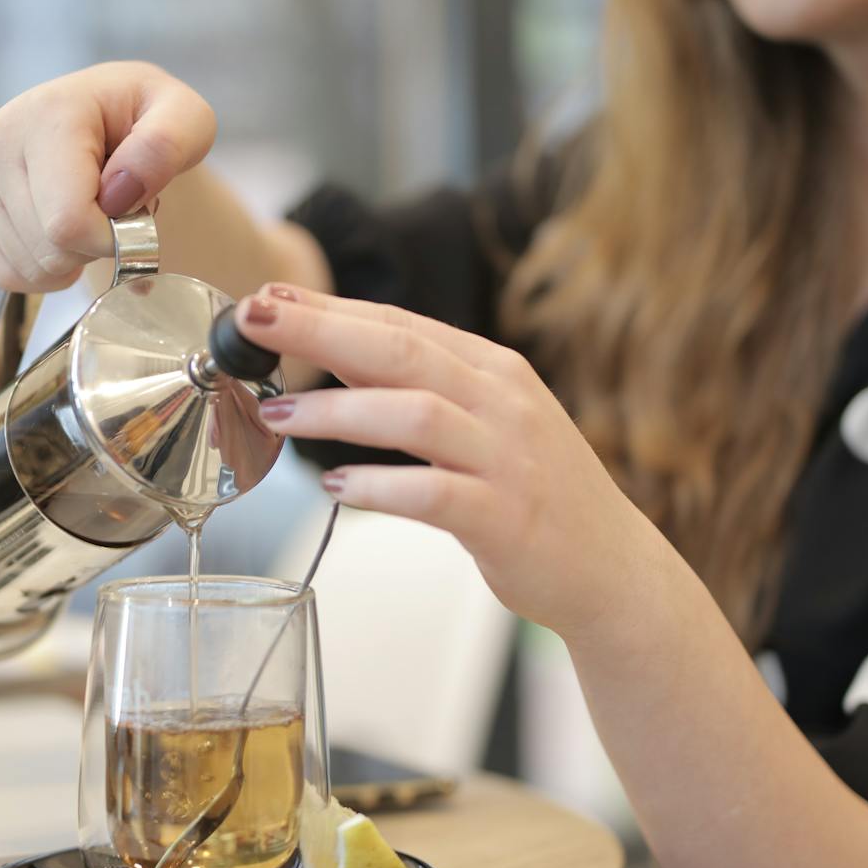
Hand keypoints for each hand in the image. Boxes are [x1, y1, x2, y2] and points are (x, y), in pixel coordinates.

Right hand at [0, 62, 216, 292]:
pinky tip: (67, 236)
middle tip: (115, 212)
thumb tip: (121, 190)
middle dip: (95, 247)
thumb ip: (166, 146)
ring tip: (91, 215)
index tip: (136, 217)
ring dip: (74, 259)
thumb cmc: (148, 119)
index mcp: (51, 113)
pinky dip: (47, 271)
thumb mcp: (185, 118)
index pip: (68, 220)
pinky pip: (10, 274)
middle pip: (49, 248)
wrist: (113, 116)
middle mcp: (1, 138)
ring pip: (30, 266)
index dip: (112, 239)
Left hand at [239, 285, 667, 642]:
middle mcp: (502, 403)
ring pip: (413, 414)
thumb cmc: (536, 495)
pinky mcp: (504, 517)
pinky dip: (380, 486)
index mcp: (494, 370)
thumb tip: (334, 357)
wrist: (611, 568)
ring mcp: (506, 458)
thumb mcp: (486, 423)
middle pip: (400, 350)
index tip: (268, 299)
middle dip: (322, 330)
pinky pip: (432, 493)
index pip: (401, 324)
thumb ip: (420, 390)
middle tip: (256, 321)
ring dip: (337, 411)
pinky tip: (336, 487)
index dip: (330, 309)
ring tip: (279, 413)